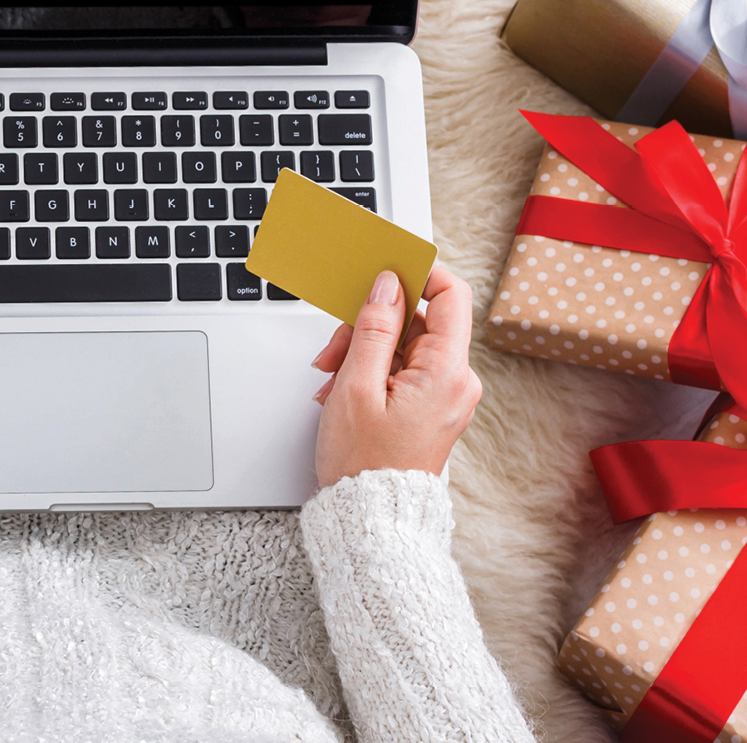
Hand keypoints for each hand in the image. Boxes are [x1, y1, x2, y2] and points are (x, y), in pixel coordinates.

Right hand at [310, 263, 481, 487]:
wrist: (372, 519)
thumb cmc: (365, 463)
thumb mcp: (358, 385)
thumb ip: (375, 327)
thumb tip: (388, 284)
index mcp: (448, 373)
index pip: (451, 296)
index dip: (418, 273)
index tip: (383, 269)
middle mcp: (456, 381)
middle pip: (417, 321)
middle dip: (370, 324)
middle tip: (335, 348)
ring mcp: (445, 394)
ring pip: (404, 343)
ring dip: (363, 349)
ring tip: (332, 377)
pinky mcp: (430, 405)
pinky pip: (402, 367)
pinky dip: (370, 369)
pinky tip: (342, 389)